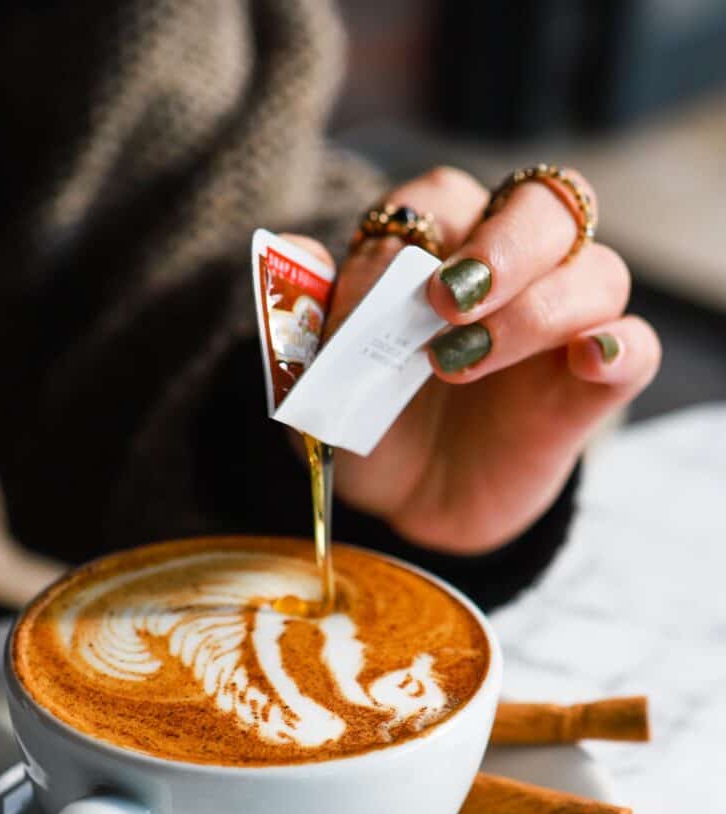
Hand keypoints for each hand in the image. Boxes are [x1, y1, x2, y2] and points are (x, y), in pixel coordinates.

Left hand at [287, 166, 660, 553]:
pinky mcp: (588, 386)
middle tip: (446, 302)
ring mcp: (560, 326)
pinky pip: (635, 348)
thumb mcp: (319, 377)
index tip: (384, 292)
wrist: (402, 502)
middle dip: (500, 245)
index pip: (445, 198)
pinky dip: (621, 347)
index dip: (419, 231)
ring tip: (465, 363)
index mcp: (441, 247)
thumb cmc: (367, 420)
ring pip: (597, 271)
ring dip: (536, 309)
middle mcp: (513, 270)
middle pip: (543, 205)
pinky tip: (589, 360)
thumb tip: (290, 250)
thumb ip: (307, 316)